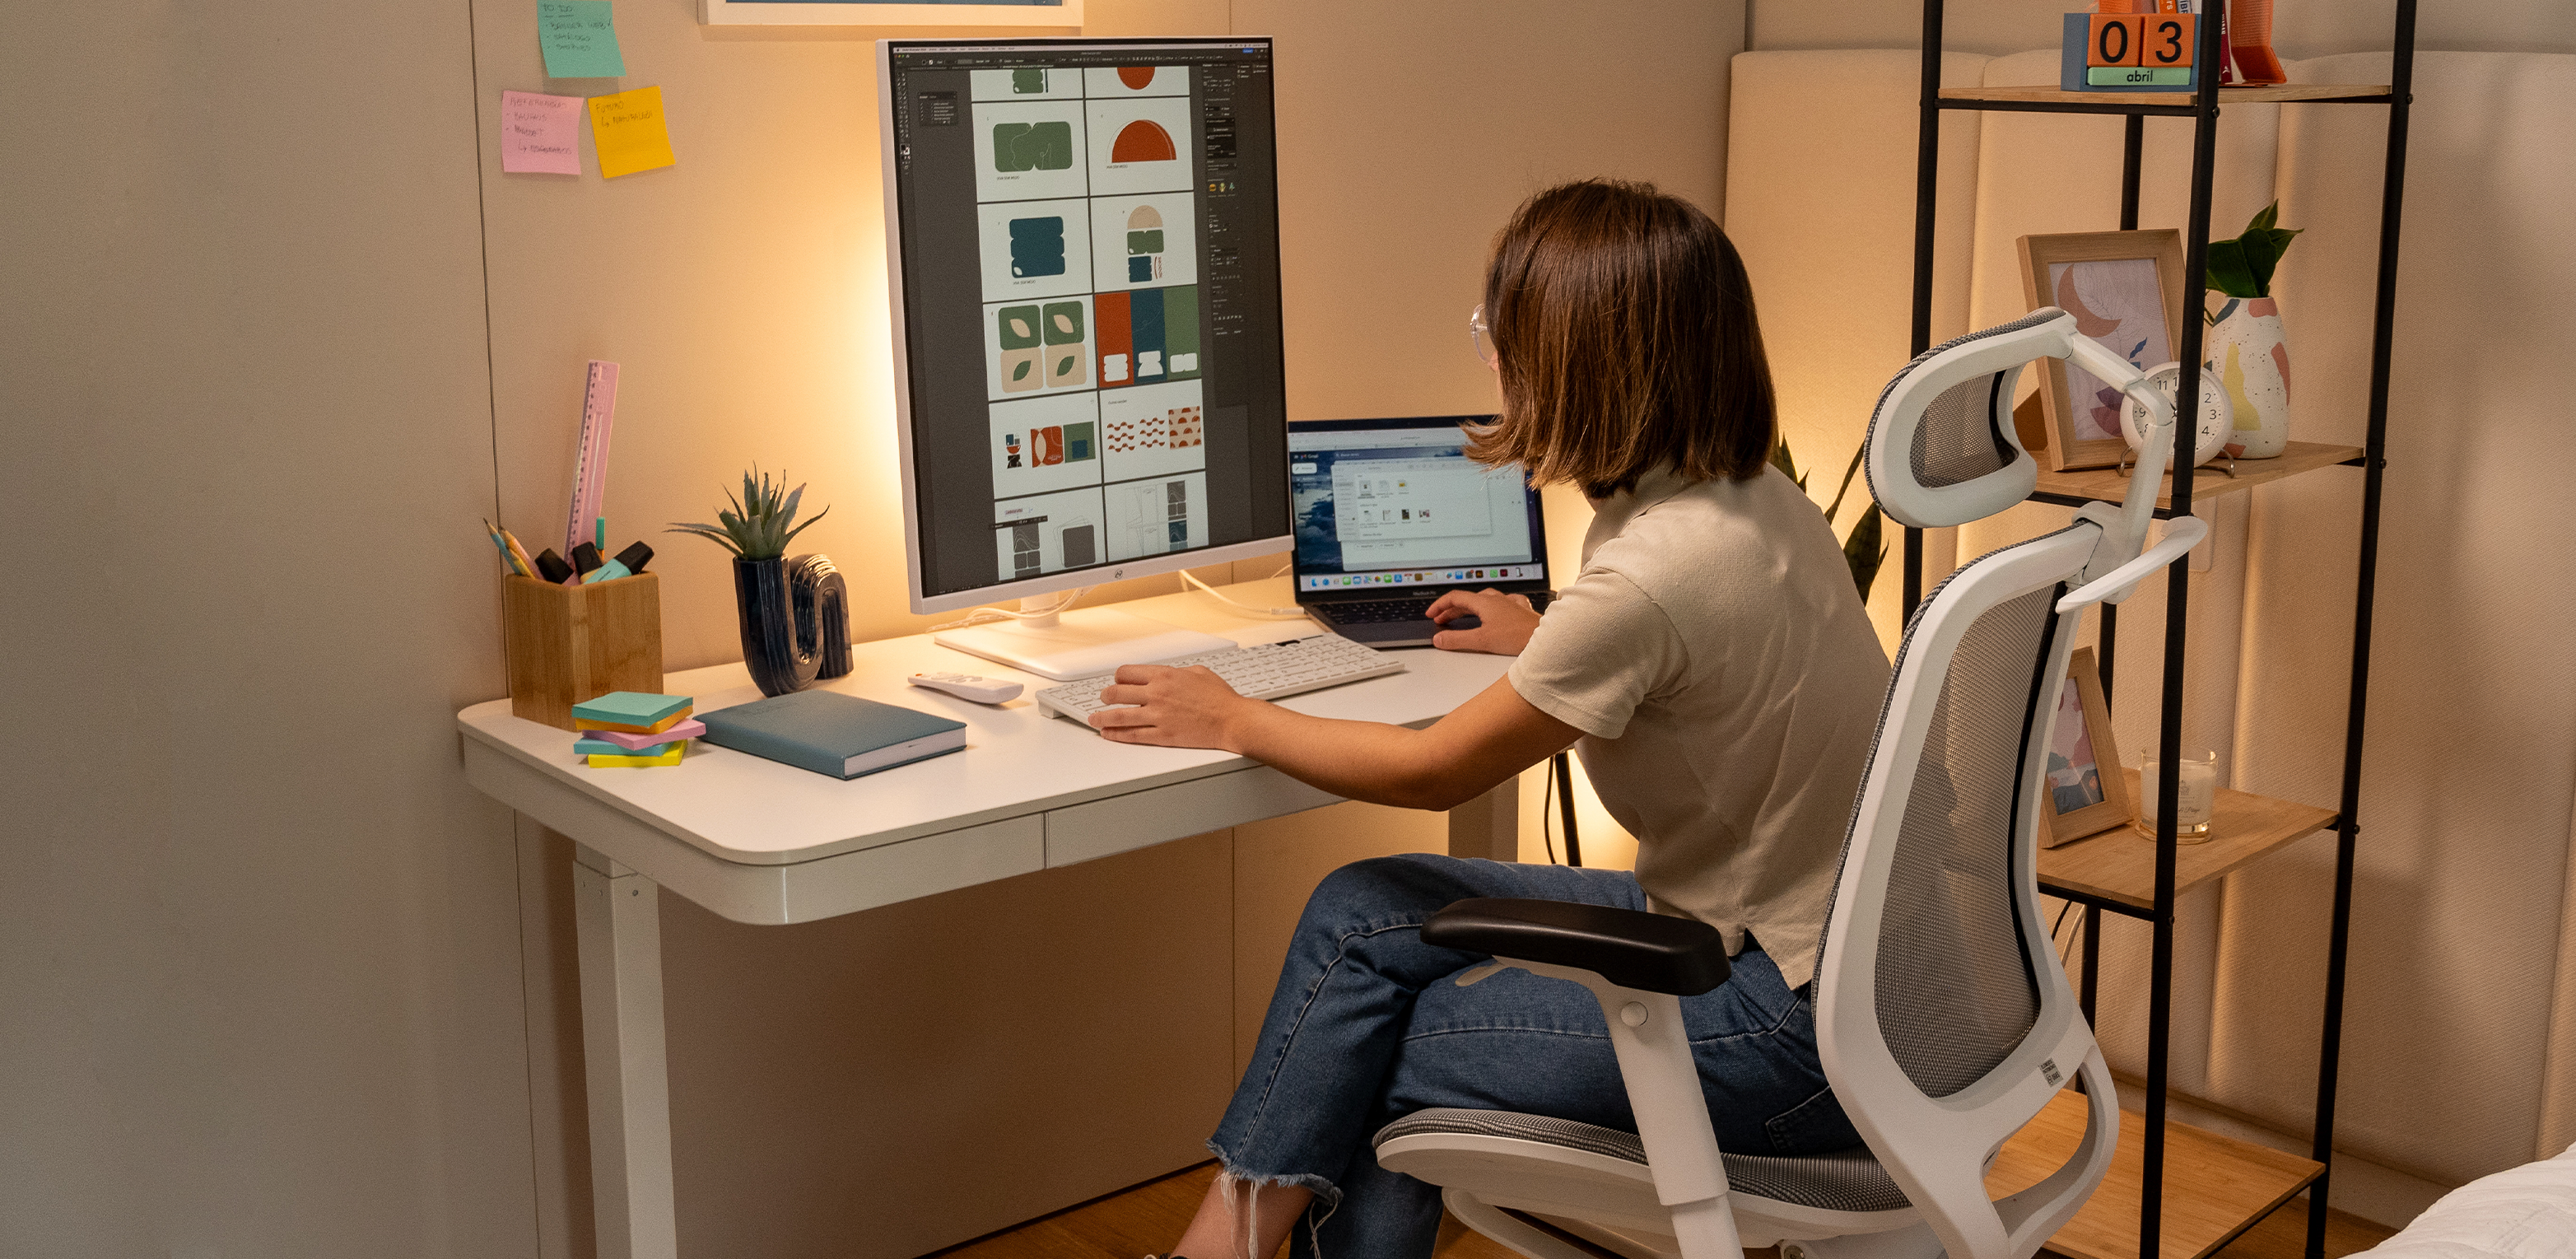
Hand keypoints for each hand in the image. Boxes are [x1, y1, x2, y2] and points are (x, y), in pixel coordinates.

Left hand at [1088, 664, 1257, 748]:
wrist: (1232, 720)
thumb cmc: (1220, 698)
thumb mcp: (1198, 672)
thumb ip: (1177, 672)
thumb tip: (1167, 674)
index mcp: (1165, 675)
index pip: (1127, 673)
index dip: (1118, 678)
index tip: (1116, 682)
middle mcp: (1157, 694)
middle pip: (1117, 693)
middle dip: (1105, 696)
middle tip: (1102, 699)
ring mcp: (1158, 716)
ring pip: (1119, 716)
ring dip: (1102, 718)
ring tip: (1094, 720)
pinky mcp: (1162, 736)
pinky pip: (1132, 735)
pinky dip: (1116, 735)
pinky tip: (1109, 735)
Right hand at [1426, 588, 1540, 655]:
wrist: (1545, 638)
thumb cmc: (1518, 637)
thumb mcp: (1481, 641)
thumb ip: (1457, 640)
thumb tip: (1439, 639)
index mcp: (1484, 602)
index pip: (1455, 597)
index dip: (1440, 605)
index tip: (1432, 614)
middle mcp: (1497, 599)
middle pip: (1468, 600)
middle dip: (1452, 610)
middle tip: (1442, 620)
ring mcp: (1510, 603)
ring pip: (1485, 600)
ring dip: (1471, 607)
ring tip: (1465, 616)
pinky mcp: (1521, 611)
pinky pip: (1504, 602)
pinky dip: (1493, 607)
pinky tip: (1497, 610)